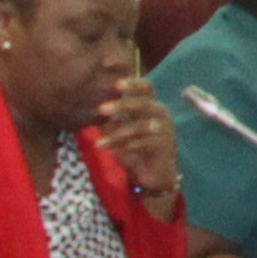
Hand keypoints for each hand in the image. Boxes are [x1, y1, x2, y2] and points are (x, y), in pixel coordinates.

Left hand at [95, 76, 185, 206]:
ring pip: (140, 126)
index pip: (146, 87)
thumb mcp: (120, 130)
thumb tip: (91, 104)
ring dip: (117, 135)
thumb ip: (111, 118)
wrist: (155, 174)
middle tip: (101, 109)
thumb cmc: (136, 148)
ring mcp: (164, 129)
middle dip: (122, 104)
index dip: (132, 82)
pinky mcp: (165, 146)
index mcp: (150, 106)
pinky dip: (127, 147)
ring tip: (98, 144)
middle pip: (144, 102)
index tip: (116, 83)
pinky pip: (144, 143)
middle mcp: (160, 114)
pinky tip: (113, 152)